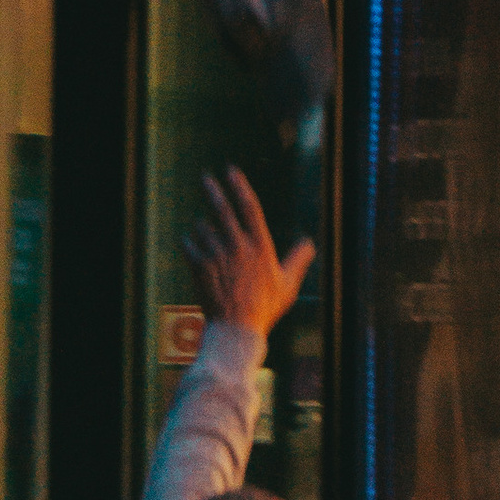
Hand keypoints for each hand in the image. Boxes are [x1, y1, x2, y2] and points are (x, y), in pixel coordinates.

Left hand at [183, 166, 314, 340]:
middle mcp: (238, 246)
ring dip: (203, 227)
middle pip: (223, 210)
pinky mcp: (200, 267)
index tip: (231, 170)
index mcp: (260, 246)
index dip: (240, 186)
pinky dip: (189, 243)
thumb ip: (297, 261)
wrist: (236, 330)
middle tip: (206, 177)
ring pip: (204, 228)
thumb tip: (309, 244)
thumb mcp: (288, 285)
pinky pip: (189, 246)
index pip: (250, 207)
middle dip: (214, 190)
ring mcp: (217, 256)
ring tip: (206, 233)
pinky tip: (191, 245)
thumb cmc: (265, 309)